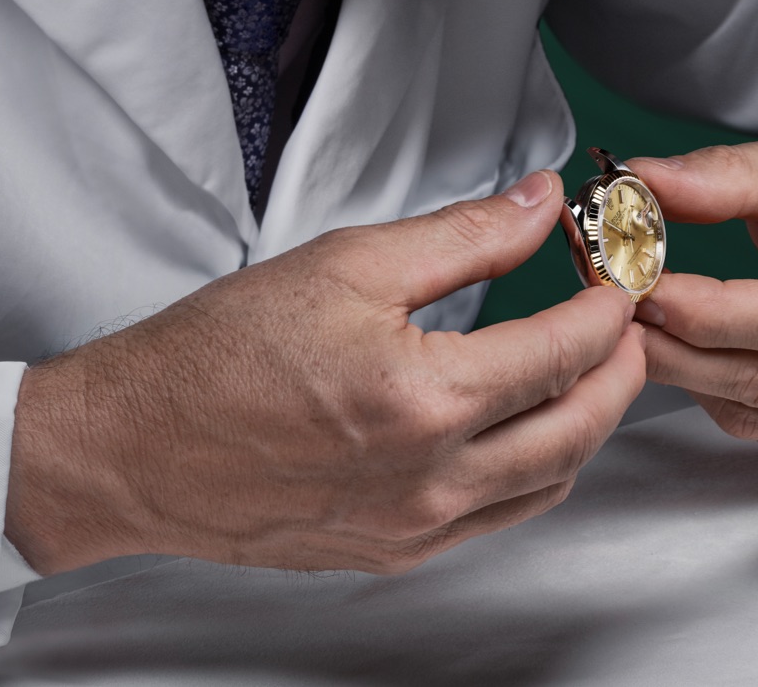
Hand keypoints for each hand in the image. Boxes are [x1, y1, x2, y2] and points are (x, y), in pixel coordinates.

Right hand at [6, 171, 646, 575]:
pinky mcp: (395, 552)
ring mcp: (417, 525)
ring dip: (586, 421)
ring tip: (582, 367)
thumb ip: (461, 235)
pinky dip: (536, 471)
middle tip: (621, 318)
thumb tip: (536, 206)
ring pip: (552, 480)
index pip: (566, 348)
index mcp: (425, 397)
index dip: (607, 303)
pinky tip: (522, 431)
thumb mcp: (344, 262)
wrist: (136, 447)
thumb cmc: (214, 356)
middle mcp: (432, 477)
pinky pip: (500, 518)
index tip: (613, 273)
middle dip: (621, 365)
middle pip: (582, 424)